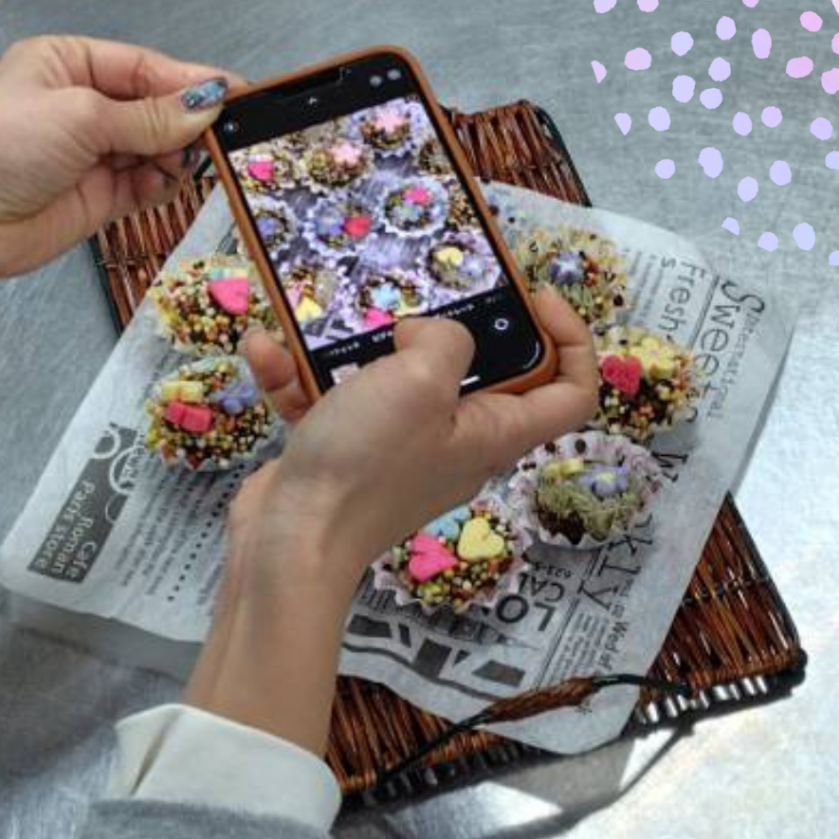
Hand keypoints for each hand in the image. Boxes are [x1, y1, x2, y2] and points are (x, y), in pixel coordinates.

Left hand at [0, 35, 240, 276]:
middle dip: (187, 125)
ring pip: (160, 150)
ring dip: (177, 159)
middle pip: (158, 111)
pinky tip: (161, 184)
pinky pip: (150, 185)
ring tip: (179, 166)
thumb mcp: (81, 116)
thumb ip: (150, 117)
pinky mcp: (102, 195)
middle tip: (218, 139)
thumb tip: (206, 106)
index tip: (236, 94)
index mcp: (70, 65)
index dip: (191, 82)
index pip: (146, 69)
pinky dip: (163, 185)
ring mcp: (95, 153)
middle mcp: (85, 106)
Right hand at [246, 286, 598, 572]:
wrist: (289, 543)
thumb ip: (445, 339)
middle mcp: (458, 440)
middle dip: (447, 326)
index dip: (571, 339)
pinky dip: (304, 376)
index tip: (534, 296)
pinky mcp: (350, 449)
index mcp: (497, 431)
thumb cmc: (365, 464)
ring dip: (354, 345)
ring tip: (324, 321)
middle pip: (481, 372)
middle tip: (413, 295)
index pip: (571, 392)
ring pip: (395, 378)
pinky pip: (336, 398)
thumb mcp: (420, 383)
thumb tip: (427, 333)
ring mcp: (401, 447)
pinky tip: (267, 352)